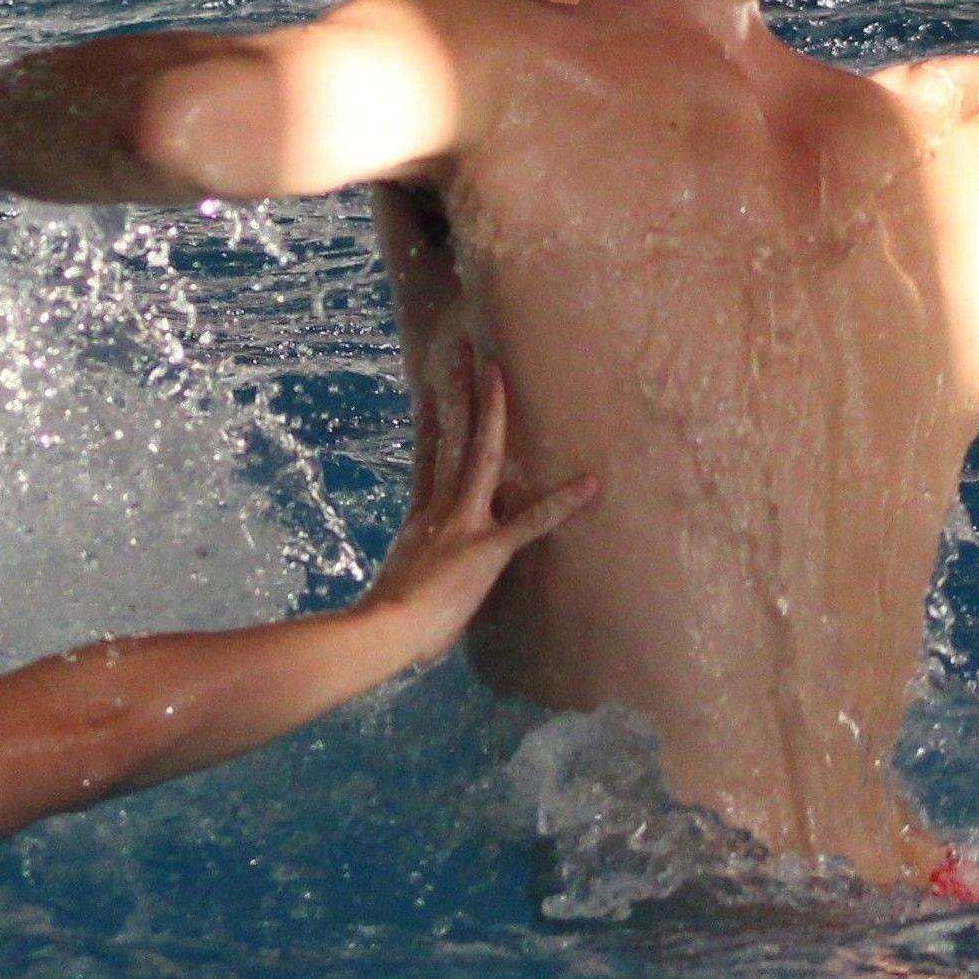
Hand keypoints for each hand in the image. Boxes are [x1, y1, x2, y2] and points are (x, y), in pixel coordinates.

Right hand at [358, 352, 592, 654]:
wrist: (387, 630)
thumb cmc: (390, 621)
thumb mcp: (399, 581)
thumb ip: (414, 564)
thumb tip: (414, 570)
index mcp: (421, 515)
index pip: (427, 453)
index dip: (431, 417)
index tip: (433, 384)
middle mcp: (441, 507)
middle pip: (450, 436)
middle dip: (457, 391)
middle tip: (464, 348)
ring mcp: (465, 523)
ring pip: (483, 456)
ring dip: (494, 414)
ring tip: (500, 373)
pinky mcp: (488, 550)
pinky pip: (531, 523)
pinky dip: (562, 504)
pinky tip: (590, 484)